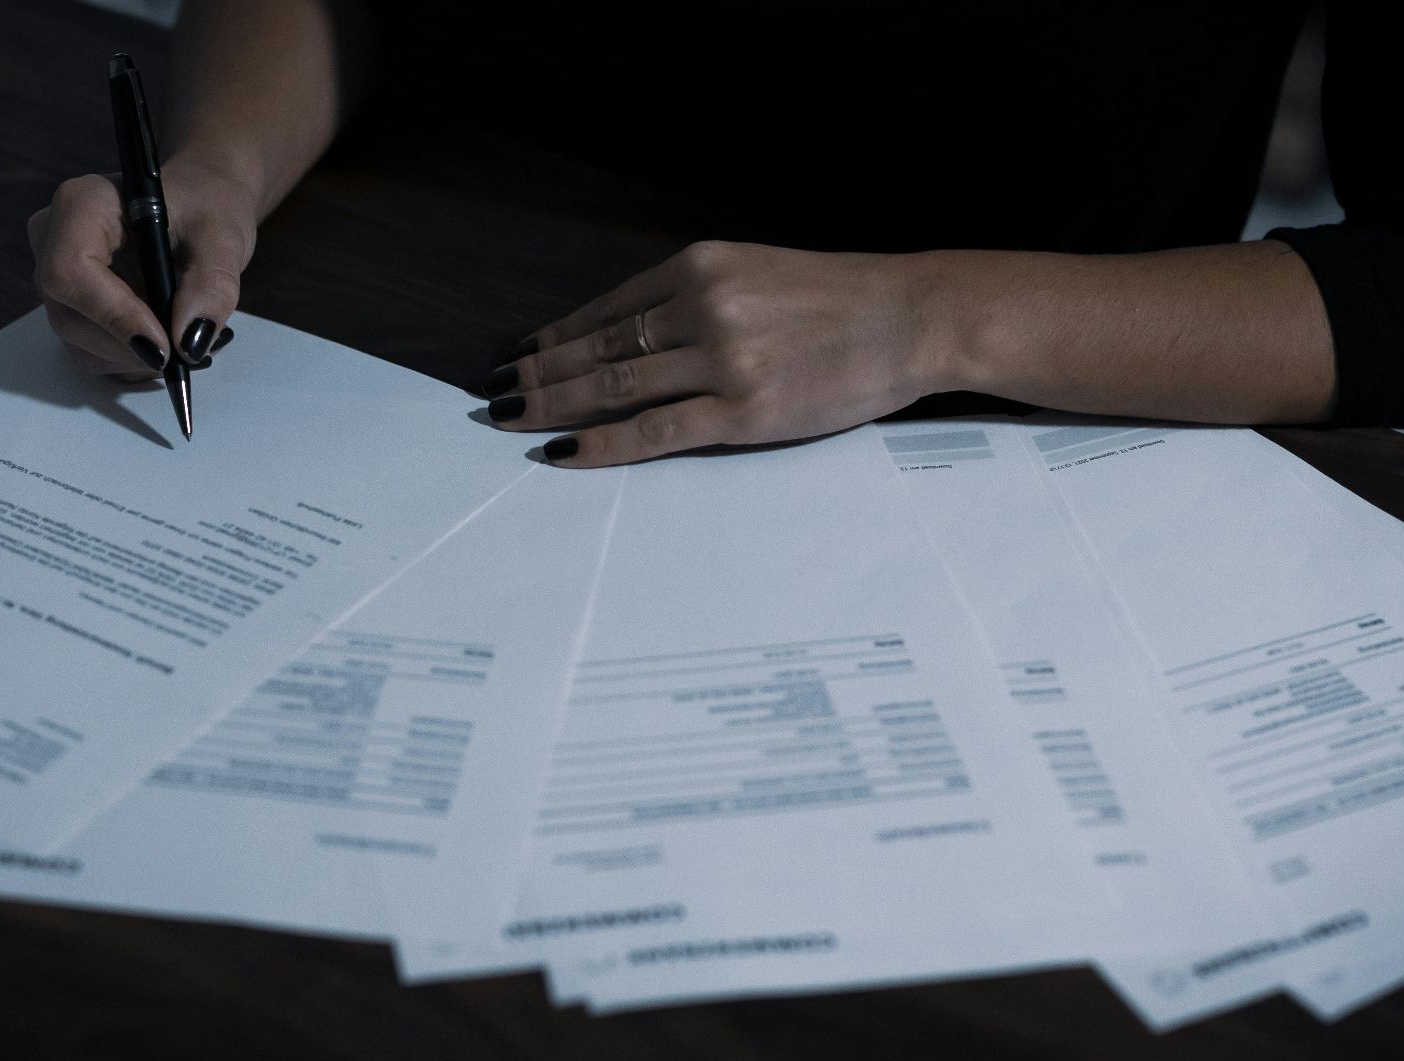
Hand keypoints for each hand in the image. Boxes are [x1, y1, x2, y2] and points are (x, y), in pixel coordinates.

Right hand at [27, 159, 256, 377]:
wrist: (200, 209)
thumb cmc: (206, 208)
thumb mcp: (223, 239)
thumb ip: (211, 287)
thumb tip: (189, 344)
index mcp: (81, 205)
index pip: (70, 271)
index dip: (114, 316)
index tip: (164, 347)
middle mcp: (53, 240)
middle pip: (69, 316)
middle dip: (130, 347)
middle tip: (188, 351)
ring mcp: (57, 278)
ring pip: (78, 343)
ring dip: (135, 359)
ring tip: (185, 343)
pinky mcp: (70, 306)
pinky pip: (89, 351)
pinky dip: (132, 360)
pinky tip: (166, 342)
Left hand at [481, 241, 941, 465]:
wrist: (910, 319)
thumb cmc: (837, 301)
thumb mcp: (755, 273)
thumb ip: (694, 299)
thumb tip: (626, 338)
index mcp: (699, 266)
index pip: (606, 310)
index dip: (554, 337)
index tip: (519, 356)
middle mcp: (702, 306)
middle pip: (597, 349)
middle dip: (537, 375)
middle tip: (493, 397)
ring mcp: (721, 360)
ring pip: (613, 388)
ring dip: (554, 407)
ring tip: (513, 423)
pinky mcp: (743, 412)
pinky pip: (653, 432)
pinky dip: (601, 444)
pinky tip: (564, 451)